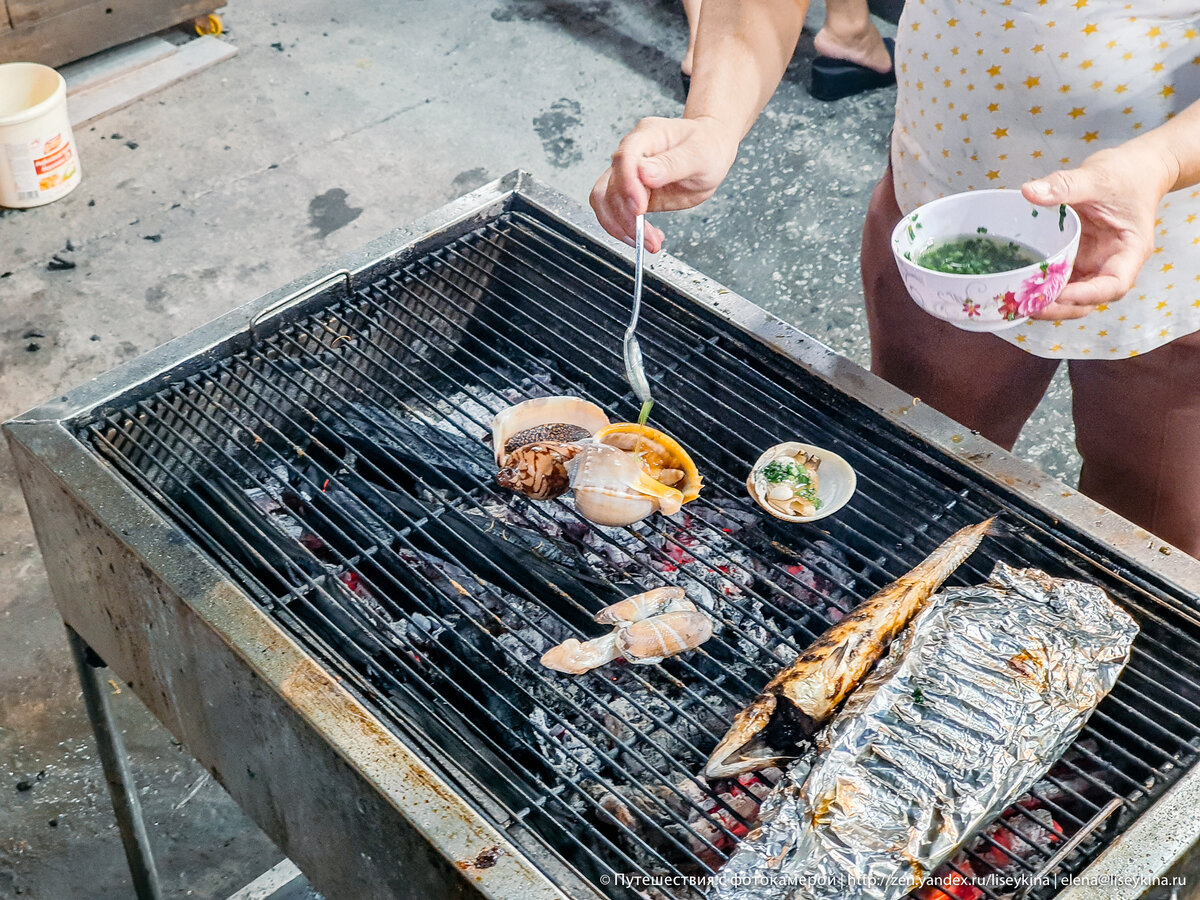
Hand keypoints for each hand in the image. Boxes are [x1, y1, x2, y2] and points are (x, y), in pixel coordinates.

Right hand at [590, 115, 738, 252]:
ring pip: (605, 202)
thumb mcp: (698, 154)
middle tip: (650, 237)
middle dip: (627, 216)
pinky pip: (615, 213)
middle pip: (611, 186)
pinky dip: (626, 230)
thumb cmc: (706, 146)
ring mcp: (628, 175)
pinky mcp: (631, 195)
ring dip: (622, 227)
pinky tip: (648, 237)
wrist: (710, 151)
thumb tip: (644, 173)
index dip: (628, 184)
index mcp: (646, 136)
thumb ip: (671, 164)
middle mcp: (631, 155)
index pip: (625, 158)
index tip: (639, 208)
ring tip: (649, 242)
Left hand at [1021, 145, 1172, 320]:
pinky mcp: (1079, 258)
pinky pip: (1061, 280)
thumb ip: (1065, 185)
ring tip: (1017, 302)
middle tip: (1028, 306)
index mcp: (1130, 250)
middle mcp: (1113, 263)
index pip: (1115, 284)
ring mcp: (1095, 263)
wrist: (1135, 169)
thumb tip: (1030, 192)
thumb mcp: (1097, 176)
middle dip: (1060, 308)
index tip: (1060, 294)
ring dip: (1047, 302)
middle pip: (1089, 300)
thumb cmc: (1127, 174)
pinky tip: (1019, 286)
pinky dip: (1042, 286)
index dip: (1087, 295)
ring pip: (1072, 296)